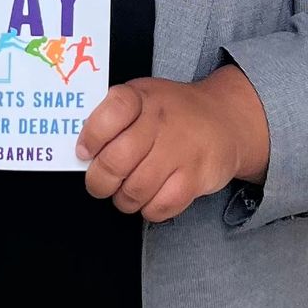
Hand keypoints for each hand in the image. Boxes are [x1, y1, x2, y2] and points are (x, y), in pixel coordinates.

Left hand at [77, 66, 269, 222]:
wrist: (226, 119)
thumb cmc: (174, 113)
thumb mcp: (143, 97)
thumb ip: (112, 117)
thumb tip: (81, 150)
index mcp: (141, 97)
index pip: (108, 115)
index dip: (90, 138)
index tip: (85, 152)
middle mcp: (161, 122)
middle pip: (115, 162)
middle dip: (99, 181)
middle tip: (101, 183)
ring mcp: (180, 150)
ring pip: (135, 190)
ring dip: (124, 199)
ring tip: (128, 191)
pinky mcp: (196, 177)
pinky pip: (160, 207)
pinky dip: (149, 210)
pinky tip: (151, 197)